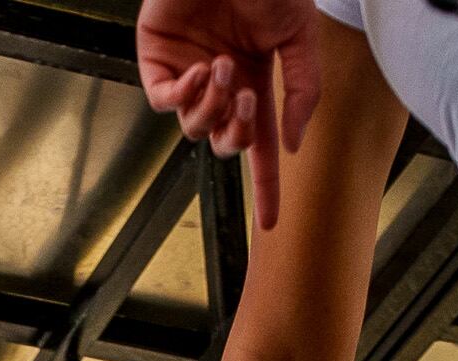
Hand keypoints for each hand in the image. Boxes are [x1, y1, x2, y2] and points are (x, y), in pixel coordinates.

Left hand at [136, 0, 319, 228]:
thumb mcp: (300, 40)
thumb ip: (301, 92)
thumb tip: (291, 145)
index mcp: (255, 80)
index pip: (260, 146)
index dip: (266, 185)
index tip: (271, 222)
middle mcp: (220, 81)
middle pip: (224, 142)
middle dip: (238, 132)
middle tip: (251, 100)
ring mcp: (187, 70)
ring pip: (194, 126)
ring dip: (214, 106)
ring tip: (226, 68)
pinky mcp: (156, 56)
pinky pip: (165, 100)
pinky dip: (184, 96)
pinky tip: (201, 71)